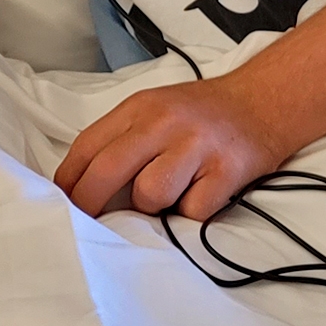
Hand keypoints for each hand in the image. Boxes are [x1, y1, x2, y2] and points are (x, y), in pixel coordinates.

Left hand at [53, 76, 288, 221]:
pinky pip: (192, 210)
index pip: (87, 146)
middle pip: (108, 170)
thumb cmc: (201, 114)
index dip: (68, 181)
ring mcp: (197, 145)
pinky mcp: (227, 170)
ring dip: (152, 208)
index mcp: (140, 107)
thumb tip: (82, 186)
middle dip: (90, 205)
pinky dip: (190, 215)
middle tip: (89, 224)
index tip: (60, 205)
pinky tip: (199, 199)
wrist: (265, 101)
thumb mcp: (155, 110)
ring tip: (169, 197)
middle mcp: (165, 122)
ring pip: (149, 194)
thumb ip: (122, 140)